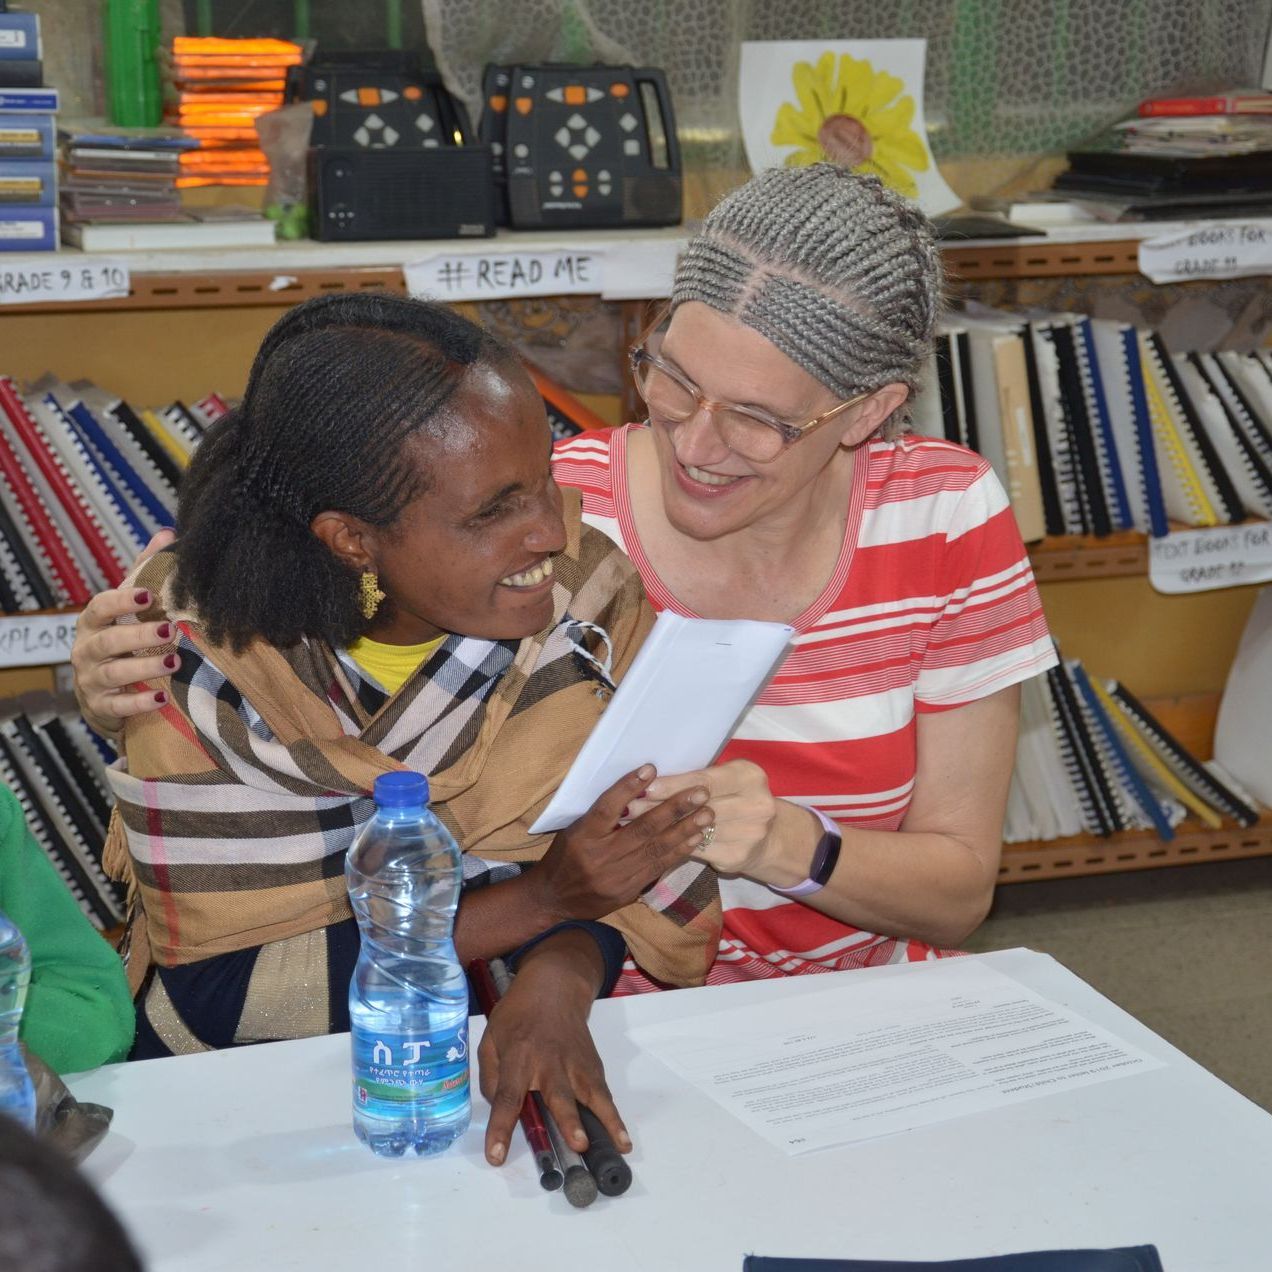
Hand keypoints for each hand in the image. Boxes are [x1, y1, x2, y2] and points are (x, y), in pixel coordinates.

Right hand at [70, 531, 177, 739]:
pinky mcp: (100, 706)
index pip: (100, 606)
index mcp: (94, 621)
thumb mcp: (130, 607)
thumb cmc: (121, 639)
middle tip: (170, 630)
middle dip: (137, 635)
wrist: (104, 692)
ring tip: (175, 661)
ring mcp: (90, 679)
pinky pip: (116, 706)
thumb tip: (167, 533)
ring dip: (143, 666)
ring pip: (113, 673)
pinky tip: (161, 698)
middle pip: (107, 641)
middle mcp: (86, 649)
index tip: (147, 596)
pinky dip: (138, 703)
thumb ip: (145, 572)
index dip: (122, 600)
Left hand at [478, 931, 629, 1167]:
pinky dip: (614, 1118)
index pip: (507, 1096)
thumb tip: (499, 1108)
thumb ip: (490, 1076)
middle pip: (558, 1095)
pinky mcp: (592, 1067)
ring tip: (611, 1149)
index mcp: (517, 1057)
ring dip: (601, 1122)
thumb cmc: (517, 1016)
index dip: (501, 1126)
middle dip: (568, 1120)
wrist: (554, 987)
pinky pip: (604, 1096)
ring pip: (590, 1096)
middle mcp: (549, 1063)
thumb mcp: (490, 1038)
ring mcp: (575, 1065)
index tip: (497, 1155)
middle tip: (577, 1143)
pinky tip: (622, 1141)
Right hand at [528, 763, 713, 922]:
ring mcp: (616, 876)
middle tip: (700, 793)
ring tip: (707, 814)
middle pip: (642, 829)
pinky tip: (695, 839)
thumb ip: (602, 815)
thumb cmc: (565, 857)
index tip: (651, 769)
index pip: (607, 807)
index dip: (629, 787)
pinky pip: (658, 868)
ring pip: (656, 849)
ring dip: (685, 830)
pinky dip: (678, 852)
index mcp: (583, 835)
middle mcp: (600, 855)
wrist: (553, 900)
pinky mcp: (628, 891)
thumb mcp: (575, 830)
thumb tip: (639, 790)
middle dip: (675, 809)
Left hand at [629, 759, 779, 876]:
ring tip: (633, 825)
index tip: (644, 788)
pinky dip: (672, 845)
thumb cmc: (734, 799)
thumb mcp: (724, 779)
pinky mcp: (737, 857)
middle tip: (629, 808)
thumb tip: (649, 781)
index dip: (673, 785)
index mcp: (750, 776)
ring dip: (660, 829)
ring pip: (694, 830)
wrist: (767, 837)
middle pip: (698, 806)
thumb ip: (697, 778)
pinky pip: (697, 850)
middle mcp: (756, 805)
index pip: (704, 780)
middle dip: (660, 807)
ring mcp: (750, 834)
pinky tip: (651, 843)